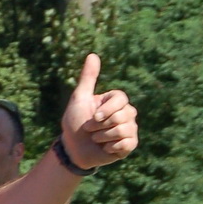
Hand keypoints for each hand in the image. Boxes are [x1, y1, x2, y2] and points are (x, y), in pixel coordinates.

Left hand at [60, 54, 138, 169]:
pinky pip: (127, 143)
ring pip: (124, 129)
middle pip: (123, 115)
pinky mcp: (130, 144)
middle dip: (101, 125)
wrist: (73, 149)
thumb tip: (92, 55)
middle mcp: (126, 112)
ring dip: (103, 137)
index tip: (93, 117)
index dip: (106, 110)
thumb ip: (88, 78)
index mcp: (116, 100)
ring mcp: (129, 128)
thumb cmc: (75, 122)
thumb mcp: (79, 98)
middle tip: (91, 129)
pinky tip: (105, 148)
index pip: (121, 99)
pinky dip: (111, 147)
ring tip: (97, 139)